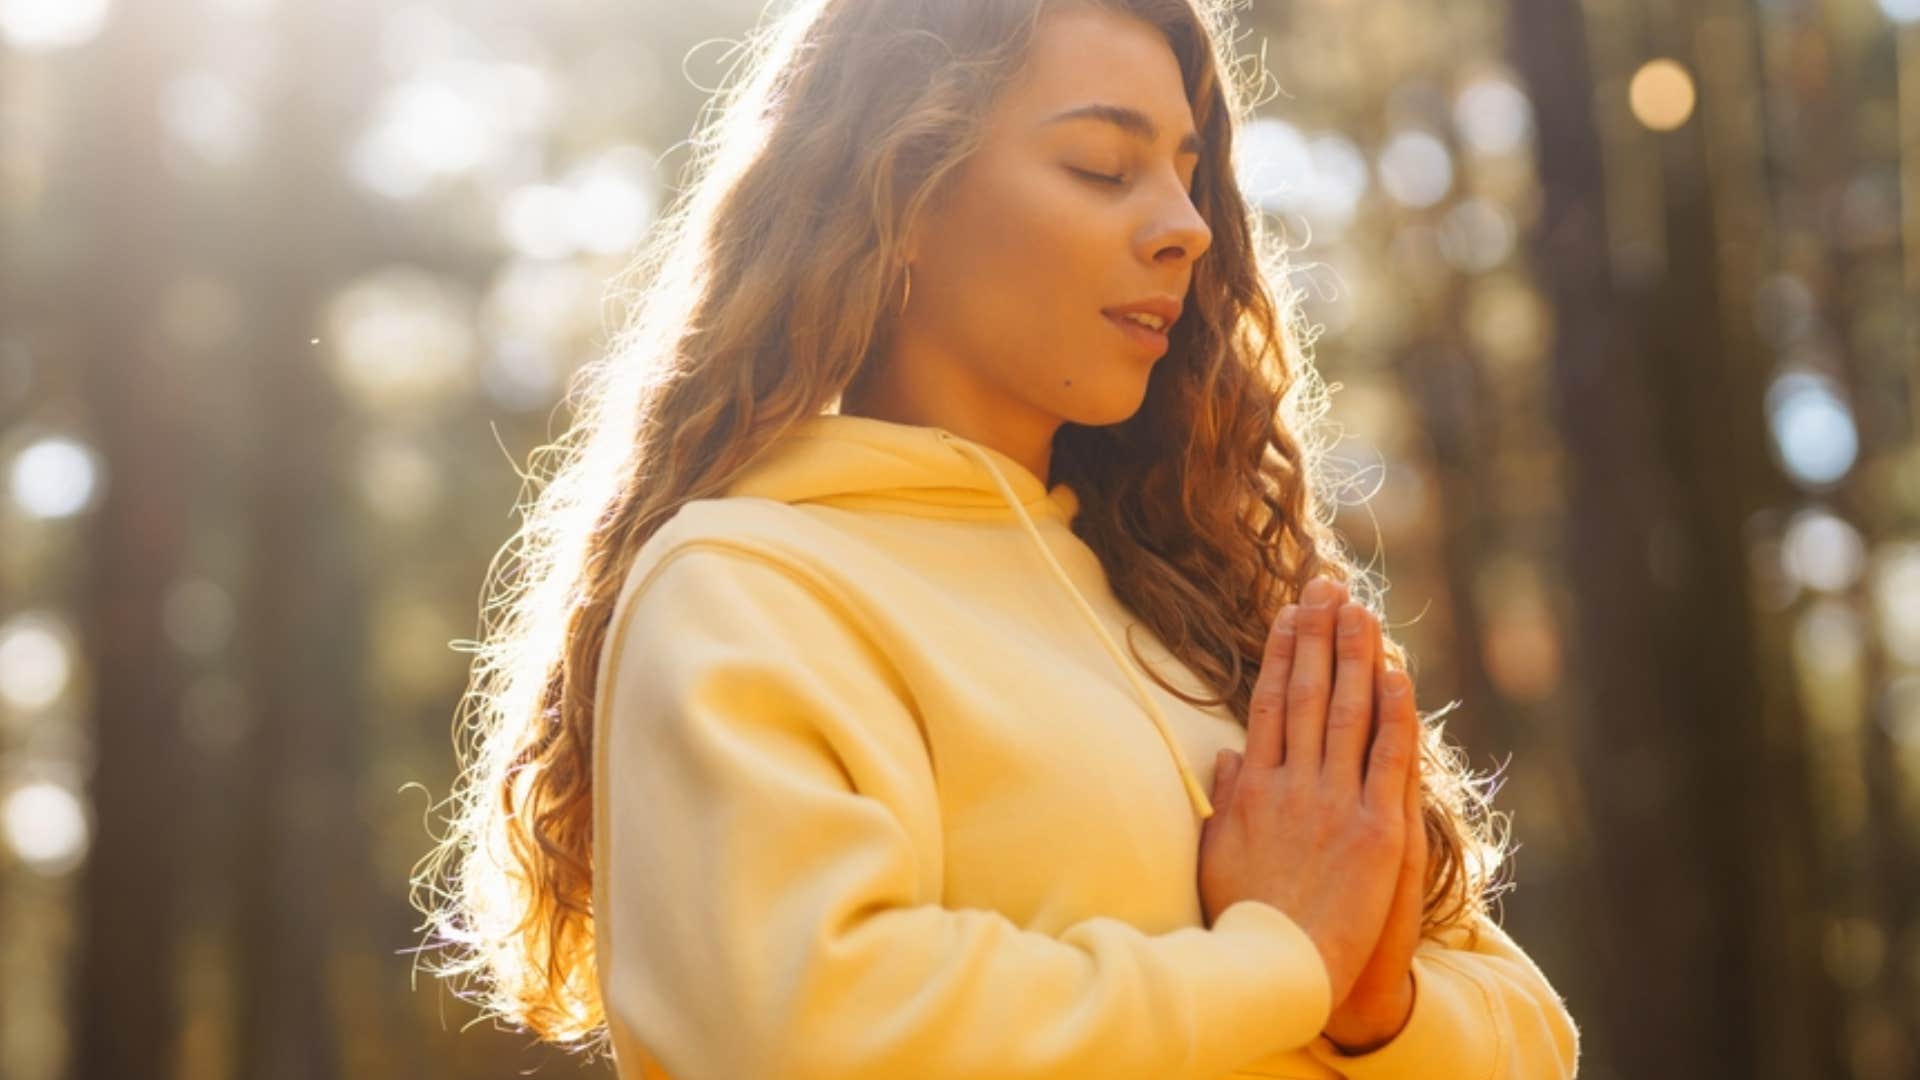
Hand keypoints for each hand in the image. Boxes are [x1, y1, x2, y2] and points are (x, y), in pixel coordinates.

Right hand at [1198, 576, 1417, 1009]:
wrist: (1282, 971)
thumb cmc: (1244, 922)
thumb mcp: (1217, 854)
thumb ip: (1225, 801)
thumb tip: (1226, 756)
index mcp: (1253, 789)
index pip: (1267, 702)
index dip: (1281, 652)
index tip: (1290, 613)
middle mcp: (1292, 785)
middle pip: (1305, 692)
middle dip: (1318, 635)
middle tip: (1327, 587)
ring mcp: (1334, 804)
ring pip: (1346, 713)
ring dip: (1355, 656)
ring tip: (1361, 610)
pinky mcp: (1376, 830)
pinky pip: (1387, 758)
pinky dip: (1393, 714)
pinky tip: (1397, 673)